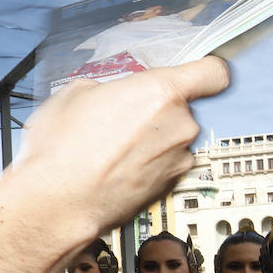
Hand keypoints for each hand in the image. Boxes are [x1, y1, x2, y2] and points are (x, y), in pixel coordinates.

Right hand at [13, 57, 230, 233]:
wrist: (59, 200)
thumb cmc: (64, 147)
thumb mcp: (79, 91)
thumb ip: (115, 87)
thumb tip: (119, 93)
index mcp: (162, 92)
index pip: (213, 73)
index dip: (207, 72)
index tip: (200, 75)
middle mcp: (181, 125)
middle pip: (183, 108)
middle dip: (158, 110)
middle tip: (124, 117)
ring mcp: (180, 158)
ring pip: (174, 138)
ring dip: (153, 139)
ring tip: (116, 147)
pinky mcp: (173, 184)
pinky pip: (167, 163)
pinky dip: (150, 163)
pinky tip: (120, 166)